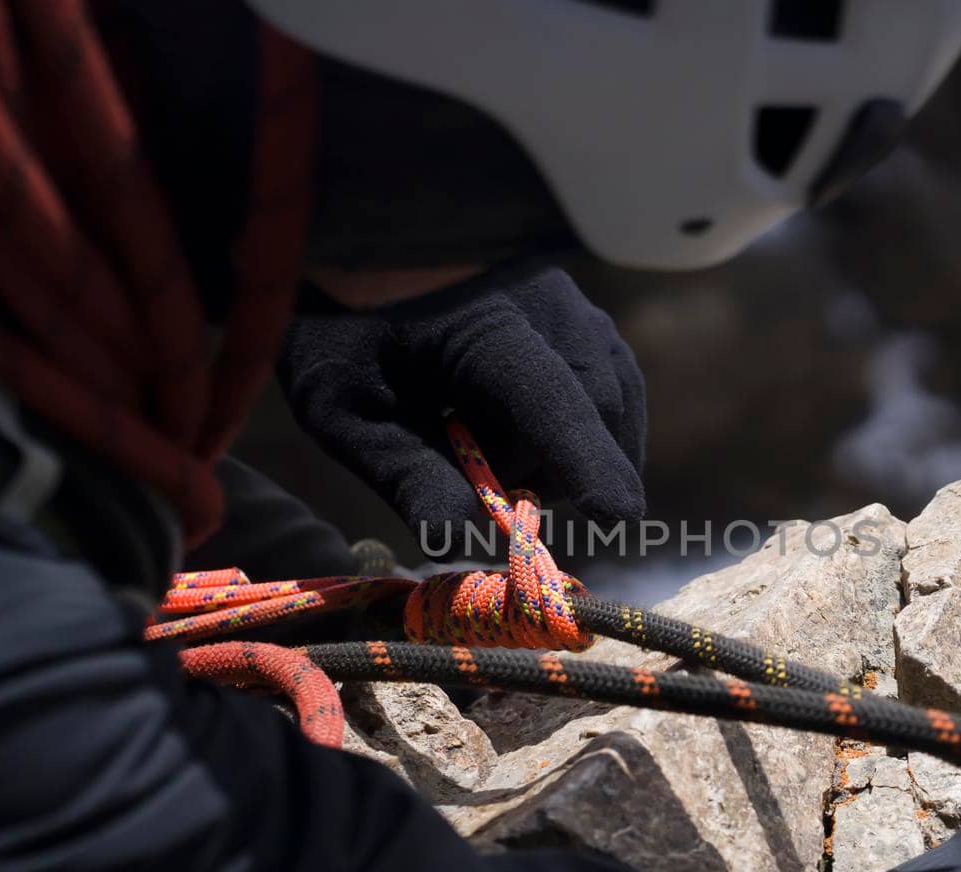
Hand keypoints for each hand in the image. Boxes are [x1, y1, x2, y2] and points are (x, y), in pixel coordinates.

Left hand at [278, 264, 646, 547]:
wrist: (350, 246)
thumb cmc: (340, 328)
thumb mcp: (346, 409)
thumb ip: (404, 472)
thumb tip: (455, 536)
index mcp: (482, 320)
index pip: (553, 397)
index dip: (586, 458)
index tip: (620, 514)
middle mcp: (545, 300)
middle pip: (593, 407)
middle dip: (554, 469)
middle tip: (484, 484)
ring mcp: (570, 300)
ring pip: (612, 395)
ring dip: (567, 450)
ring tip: (493, 452)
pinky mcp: (578, 311)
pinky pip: (607, 381)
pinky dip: (578, 427)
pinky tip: (524, 437)